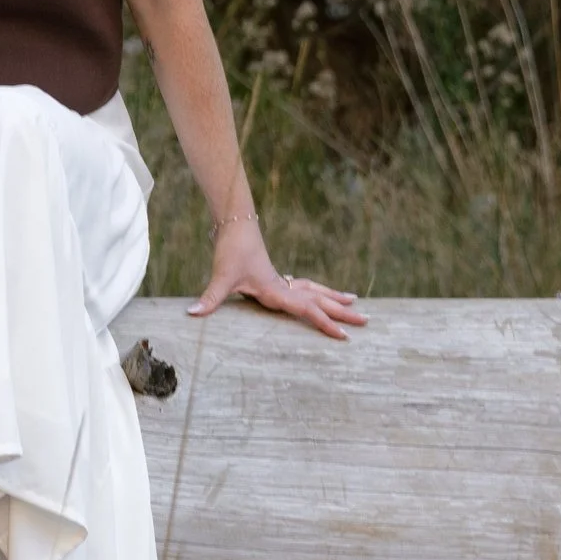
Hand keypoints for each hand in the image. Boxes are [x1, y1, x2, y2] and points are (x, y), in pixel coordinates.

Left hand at [190, 225, 364, 340]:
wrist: (234, 223)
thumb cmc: (230, 249)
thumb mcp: (221, 276)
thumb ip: (210, 297)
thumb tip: (193, 314)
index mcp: (276, 291)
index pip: (307, 310)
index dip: (326, 324)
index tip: (345, 336)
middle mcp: (283, 286)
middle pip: (319, 301)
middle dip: (342, 312)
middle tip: (367, 321)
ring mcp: (281, 280)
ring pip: (315, 291)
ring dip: (334, 298)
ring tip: (354, 302)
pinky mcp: (274, 275)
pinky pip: (303, 286)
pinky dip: (316, 291)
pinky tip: (319, 294)